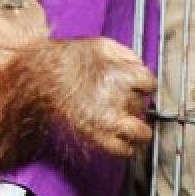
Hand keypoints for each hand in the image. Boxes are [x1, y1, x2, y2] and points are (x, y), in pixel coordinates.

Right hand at [51, 38, 156, 157]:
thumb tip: (141, 68)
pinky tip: (122, 140)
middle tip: (123, 102)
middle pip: (142, 107)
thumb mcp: (104, 46)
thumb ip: (128, 56)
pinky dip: (126, 148)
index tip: (138, 87)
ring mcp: (109, 121)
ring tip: (123, 121)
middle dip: (135, 104)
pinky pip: (123, 150)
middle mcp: (119, 99)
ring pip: (140, 132)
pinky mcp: (96, 136)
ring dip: (136, 127)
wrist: (44, 75)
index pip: (150, 85)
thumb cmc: (71, 58)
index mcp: (124, 76)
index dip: (143, 85)